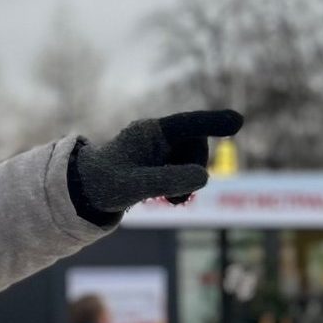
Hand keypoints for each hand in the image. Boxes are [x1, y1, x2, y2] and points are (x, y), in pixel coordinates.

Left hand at [73, 110, 243, 219]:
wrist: (86, 190)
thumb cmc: (104, 184)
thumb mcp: (134, 186)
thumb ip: (168, 180)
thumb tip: (203, 177)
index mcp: (149, 132)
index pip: (187, 124)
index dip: (213, 123)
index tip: (237, 122)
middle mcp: (158, 135)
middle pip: (196, 143)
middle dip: (196, 167)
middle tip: (177, 197)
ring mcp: (162, 147)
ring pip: (194, 158)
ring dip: (189, 179)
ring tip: (169, 200)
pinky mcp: (163, 161)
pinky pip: (187, 168)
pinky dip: (184, 184)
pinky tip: (170, 198)